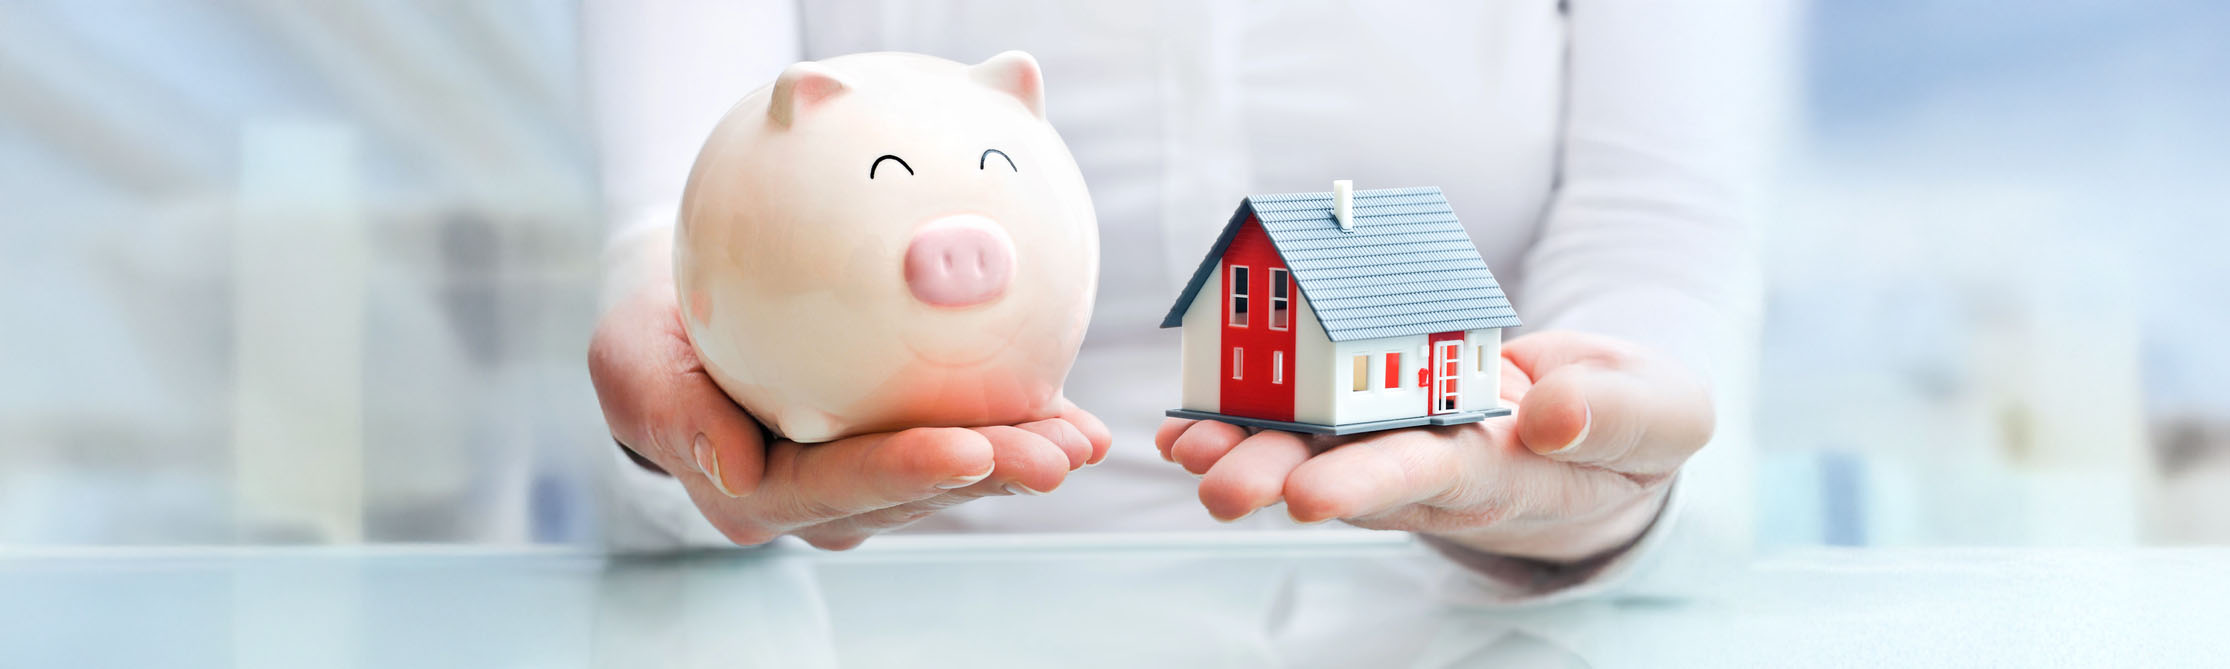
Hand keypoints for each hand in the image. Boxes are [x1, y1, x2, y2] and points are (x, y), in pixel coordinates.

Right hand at [588, 279, 1110, 549]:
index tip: (966, 449)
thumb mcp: (630, 366)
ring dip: (1021, 457)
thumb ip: (671, 416)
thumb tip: (732, 465)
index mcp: (759, 491)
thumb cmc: (651, 333)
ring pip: (955, 475)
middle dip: (989, 475)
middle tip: (1055, 455)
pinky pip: (970, 438)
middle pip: (913, 491)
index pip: (838, 488)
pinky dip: (1024, 427)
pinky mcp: (904, 441)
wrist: (678, 310)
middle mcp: (823, 500)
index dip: (906, 473)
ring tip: (1080, 439)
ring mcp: (868, 476)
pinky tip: (1080, 423)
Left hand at [1153, 331, 1710, 561]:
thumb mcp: (1662, 413)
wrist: (1602, 422)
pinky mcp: (1374, 420)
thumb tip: (1553, 415)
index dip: (1369, 484)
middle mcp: (1439, 470)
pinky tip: (1185, 426)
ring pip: (1314, 453)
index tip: (1309, 497)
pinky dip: (1242, 421)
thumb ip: (1616, 415)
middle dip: (1280, 479)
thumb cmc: (1632, 422)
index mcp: (1510, 472)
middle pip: (1351, 476)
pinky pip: (1302, 423)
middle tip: (1218, 487)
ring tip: (1186, 448)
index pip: (1435, 477)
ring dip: (1245, 452)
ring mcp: (1400, 447)